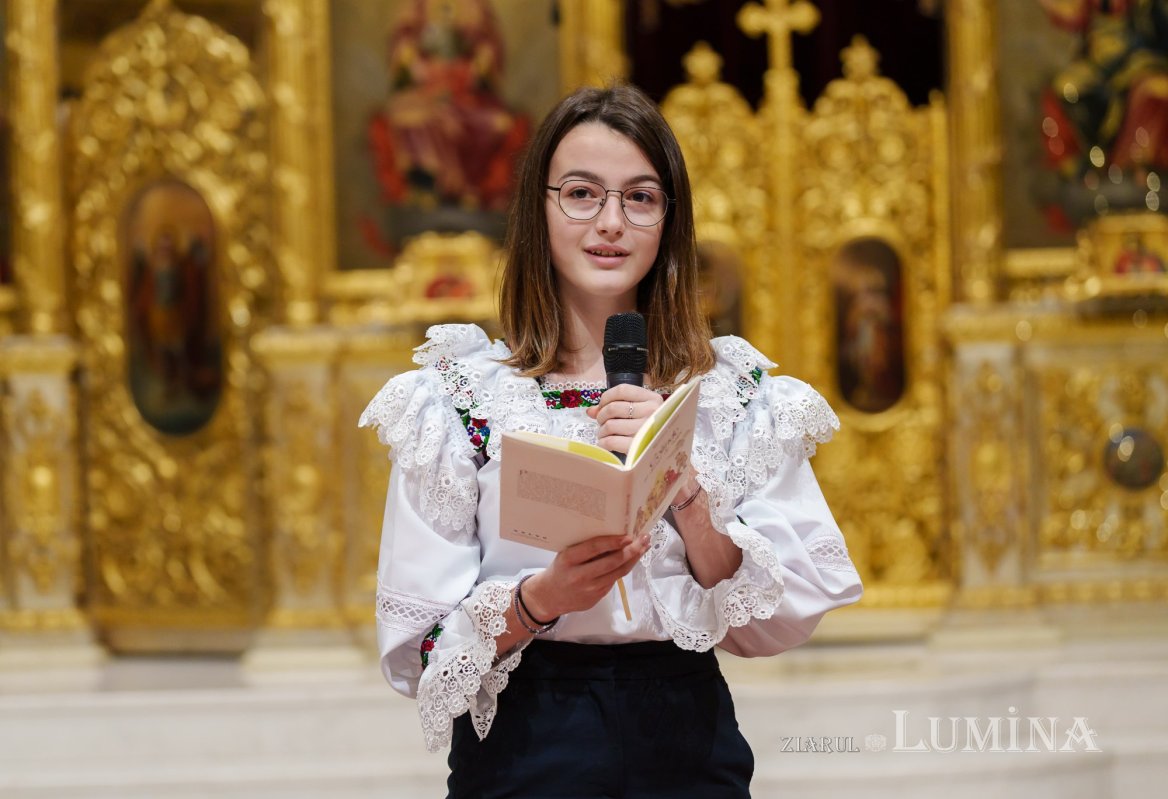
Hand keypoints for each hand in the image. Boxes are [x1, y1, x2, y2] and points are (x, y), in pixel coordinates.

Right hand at [521, 533, 649, 620]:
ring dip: (634, 559)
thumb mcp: (566, 555)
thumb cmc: (560, 569)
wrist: (550, 596)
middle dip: (631, 550)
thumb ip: (585, 548)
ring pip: (618, 572)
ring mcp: (589, 589)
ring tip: (644, 547)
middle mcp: (579, 575)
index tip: (628, 535)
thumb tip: (614, 535)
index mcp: (568, 559)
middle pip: (612, 562)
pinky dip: (624, 568)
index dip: (613, 541)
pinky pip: (614, 580)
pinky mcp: (597, 598)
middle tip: (644, 538)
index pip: (594, 548)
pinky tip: (632, 559)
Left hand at [585, 384, 663, 454]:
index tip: (602, 405)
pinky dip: (603, 443)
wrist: (664, 449)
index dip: (606, 397)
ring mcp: (645, 430)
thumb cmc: (648, 427)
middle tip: (602, 422)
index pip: (622, 390)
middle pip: (613, 408)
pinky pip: (611, 441)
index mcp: (652, 399)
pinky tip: (605, 443)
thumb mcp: (638, 411)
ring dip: (601, 431)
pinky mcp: (638, 447)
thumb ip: (615, 406)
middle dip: (601, 415)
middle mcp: (651, 412)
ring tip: (604, 434)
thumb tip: (590, 411)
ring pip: (610, 425)